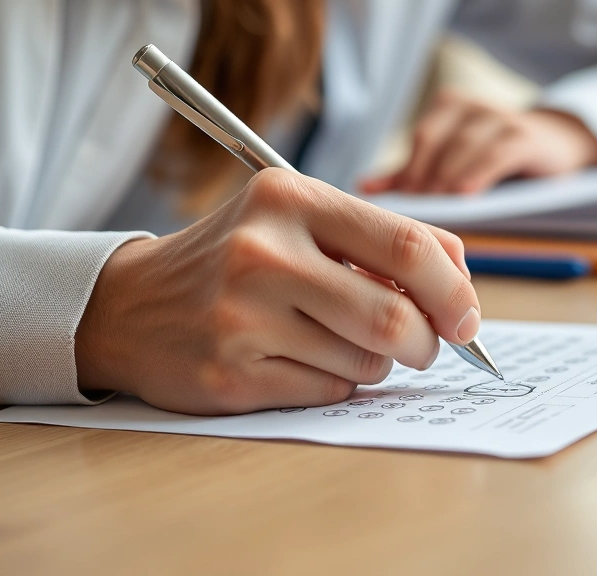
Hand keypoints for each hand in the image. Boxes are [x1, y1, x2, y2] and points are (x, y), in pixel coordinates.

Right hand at [75, 169, 479, 414]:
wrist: (130, 305)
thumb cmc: (236, 259)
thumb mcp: (300, 219)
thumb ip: (382, 237)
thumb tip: (462, 276)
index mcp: (290, 197)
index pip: (408, 247)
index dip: (455, 291)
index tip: (466, 317)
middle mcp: (263, 252)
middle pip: (395, 316)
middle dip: (426, 341)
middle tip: (421, 344)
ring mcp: (243, 316)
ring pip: (368, 361)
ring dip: (376, 362)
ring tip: (341, 341)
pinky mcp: (231, 373)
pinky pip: (329, 390)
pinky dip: (336, 381)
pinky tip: (298, 360)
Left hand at [360, 90, 596, 194]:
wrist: (558, 147)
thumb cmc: (497, 158)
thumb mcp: (453, 161)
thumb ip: (413, 172)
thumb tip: (365, 188)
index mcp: (448, 108)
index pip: (421, 140)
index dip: (409, 172)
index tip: (397, 206)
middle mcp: (472, 107)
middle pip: (436, 141)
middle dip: (423, 178)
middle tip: (413, 213)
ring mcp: (501, 118)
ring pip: (463, 147)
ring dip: (446, 179)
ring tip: (435, 210)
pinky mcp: (527, 137)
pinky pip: (497, 153)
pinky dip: (479, 173)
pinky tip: (466, 194)